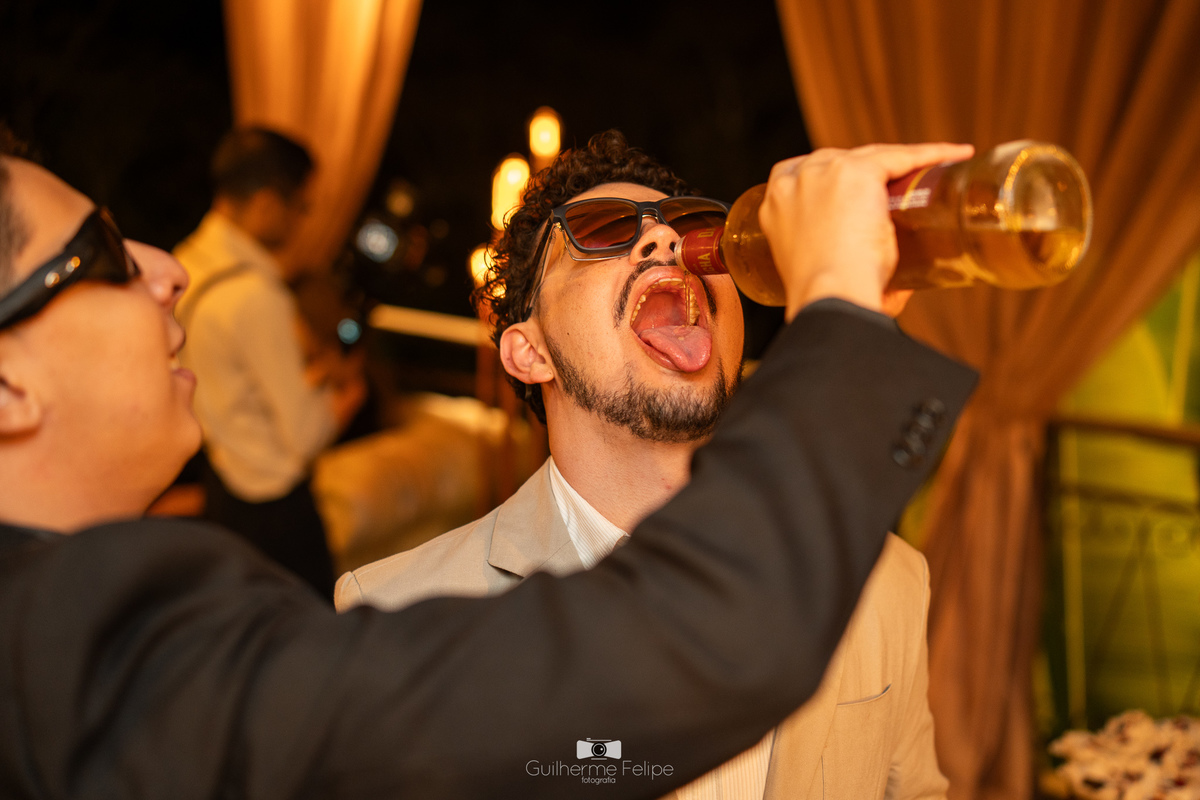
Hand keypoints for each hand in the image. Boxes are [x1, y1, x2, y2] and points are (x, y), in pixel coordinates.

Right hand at [758, 143, 973, 320]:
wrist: (829, 297)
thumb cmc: (825, 300)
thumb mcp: (821, 276)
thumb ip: (851, 275)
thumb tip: (897, 290)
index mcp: (775, 204)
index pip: (807, 175)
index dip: (835, 180)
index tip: (860, 193)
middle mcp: (795, 180)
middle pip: (842, 160)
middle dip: (873, 170)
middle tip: (904, 190)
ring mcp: (825, 172)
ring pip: (874, 156)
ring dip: (906, 162)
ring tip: (939, 171)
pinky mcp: (857, 172)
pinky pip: (900, 156)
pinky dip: (930, 155)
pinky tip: (955, 156)